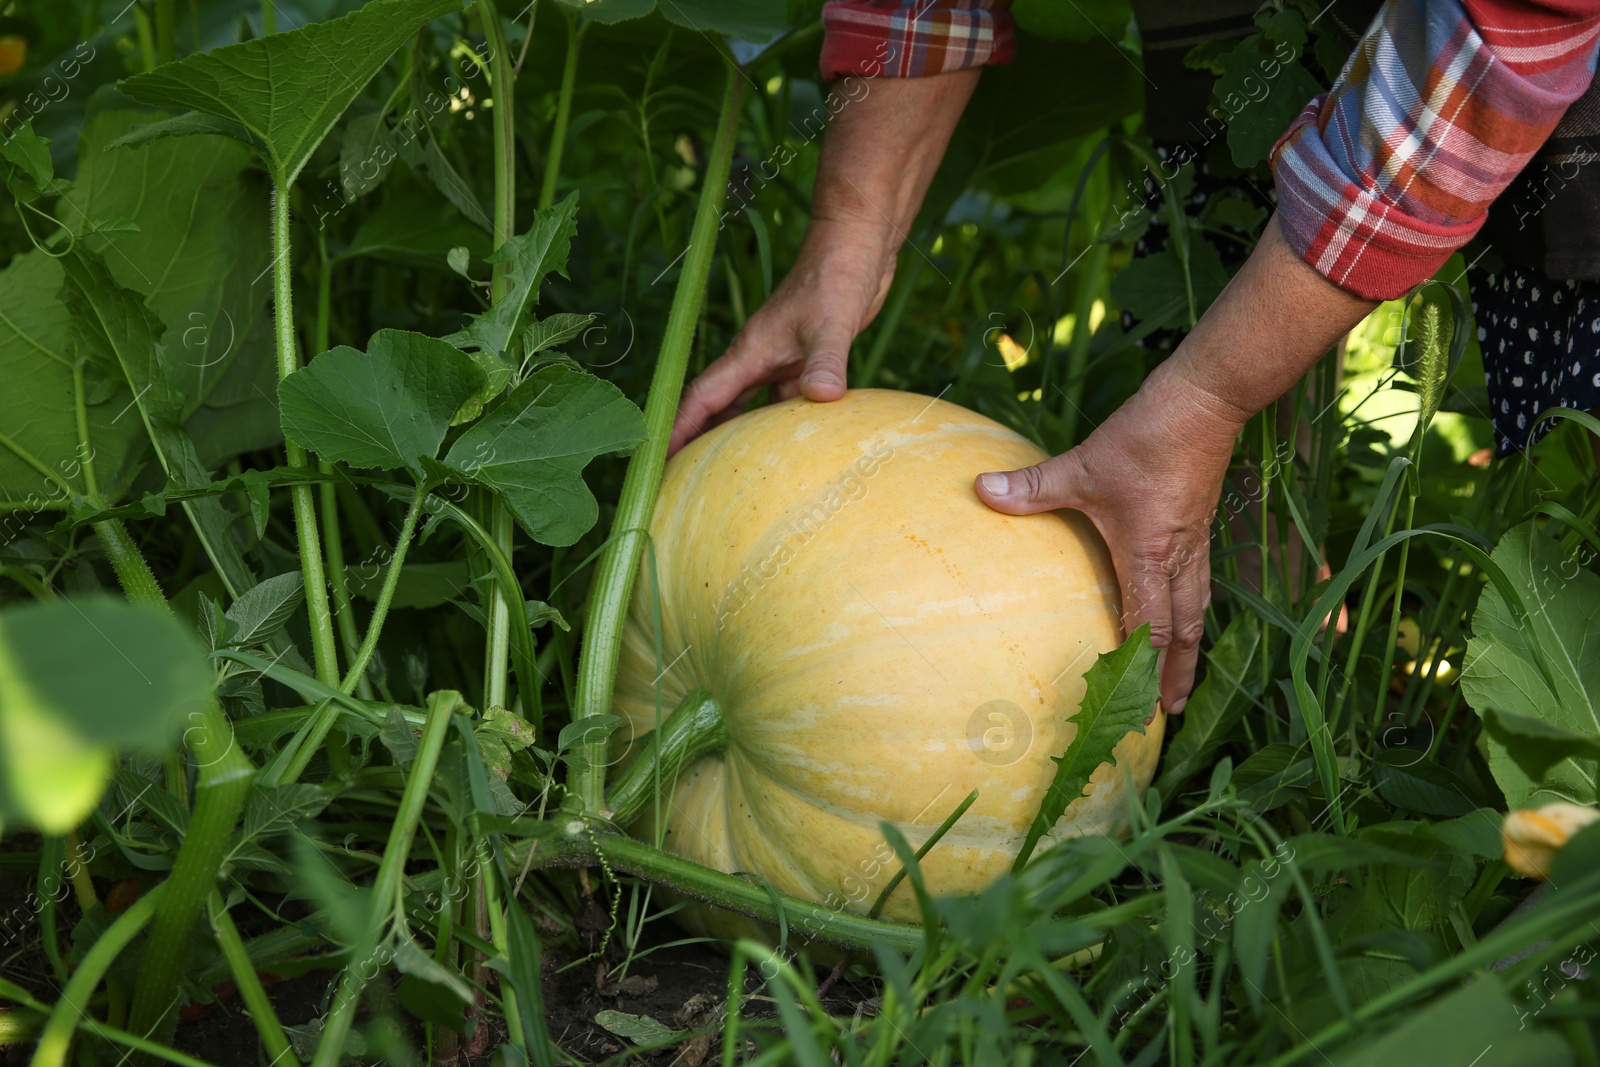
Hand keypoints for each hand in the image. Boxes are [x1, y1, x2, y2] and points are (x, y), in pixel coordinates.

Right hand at [668, 218, 894, 454]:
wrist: (855, 246)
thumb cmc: (837, 276)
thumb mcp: (831, 322)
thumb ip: (826, 360)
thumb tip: (822, 397)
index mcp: (750, 351)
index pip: (703, 397)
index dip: (679, 428)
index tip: (658, 459)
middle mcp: (757, 359)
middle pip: (718, 409)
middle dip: (698, 442)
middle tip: (683, 481)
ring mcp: (780, 359)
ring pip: (751, 408)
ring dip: (739, 438)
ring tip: (727, 477)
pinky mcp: (803, 360)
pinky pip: (784, 402)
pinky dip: (782, 425)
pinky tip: (790, 449)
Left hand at [975, 364, 1248, 711]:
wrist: (1204, 404)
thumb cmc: (1144, 439)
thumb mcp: (1081, 465)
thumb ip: (1031, 487)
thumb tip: (979, 489)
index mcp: (1149, 555)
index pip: (1148, 625)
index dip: (1141, 666)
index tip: (1134, 704)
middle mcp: (1178, 558)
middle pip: (1182, 630)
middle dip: (1173, 672)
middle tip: (1165, 712)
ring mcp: (1194, 544)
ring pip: (1197, 609)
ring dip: (1188, 647)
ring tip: (1180, 680)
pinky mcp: (1200, 528)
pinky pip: (1199, 584)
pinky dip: (1192, 612)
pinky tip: (1184, 615)